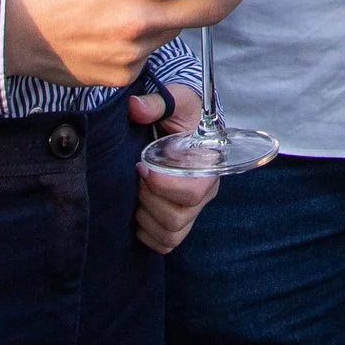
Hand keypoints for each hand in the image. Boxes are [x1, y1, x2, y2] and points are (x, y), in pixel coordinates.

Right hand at [4, 0, 267, 86]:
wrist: (12, 33)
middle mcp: (140, 21)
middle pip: (207, 12)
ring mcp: (134, 53)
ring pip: (175, 30)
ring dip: (178, 14)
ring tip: (145, 1)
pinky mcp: (124, 76)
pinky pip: (150, 53)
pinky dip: (146, 37)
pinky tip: (117, 28)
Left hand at [131, 83, 220, 252]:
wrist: (181, 125)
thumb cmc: (181, 114)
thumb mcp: (174, 100)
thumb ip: (157, 103)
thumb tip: (136, 108)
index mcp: (209, 166)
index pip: (194, 192)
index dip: (164, 186)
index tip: (141, 168)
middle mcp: (205, 192)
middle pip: (178, 218)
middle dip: (148, 200)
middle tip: (137, 178)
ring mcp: (193, 210)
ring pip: (170, 233)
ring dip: (145, 217)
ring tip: (137, 193)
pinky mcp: (180, 222)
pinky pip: (165, 243)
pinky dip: (147, 233)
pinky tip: (139, 211)